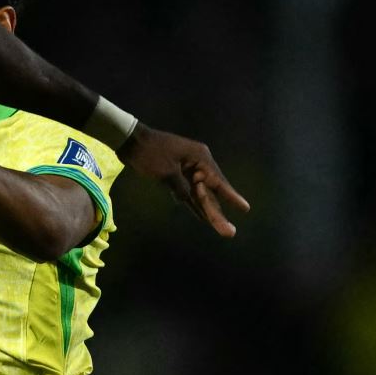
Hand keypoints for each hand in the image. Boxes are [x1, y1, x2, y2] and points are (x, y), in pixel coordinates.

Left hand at [120, 125, 250, 236]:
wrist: (130, 141)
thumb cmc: (150, 153)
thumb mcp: (167, 173)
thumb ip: (182, 189)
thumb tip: (189, 200)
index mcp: (200, 158)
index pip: (218, 183)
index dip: (231, 198)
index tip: (245, 209)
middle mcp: (198, 164)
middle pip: (210, 193)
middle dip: (219, 214)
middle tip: (230, 233)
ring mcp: (188, 170)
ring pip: (200, 196)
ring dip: (209, 213)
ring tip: (224, 230)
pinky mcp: (177, 176)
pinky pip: (189, 194)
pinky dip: (194, 205)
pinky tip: (203, 218)